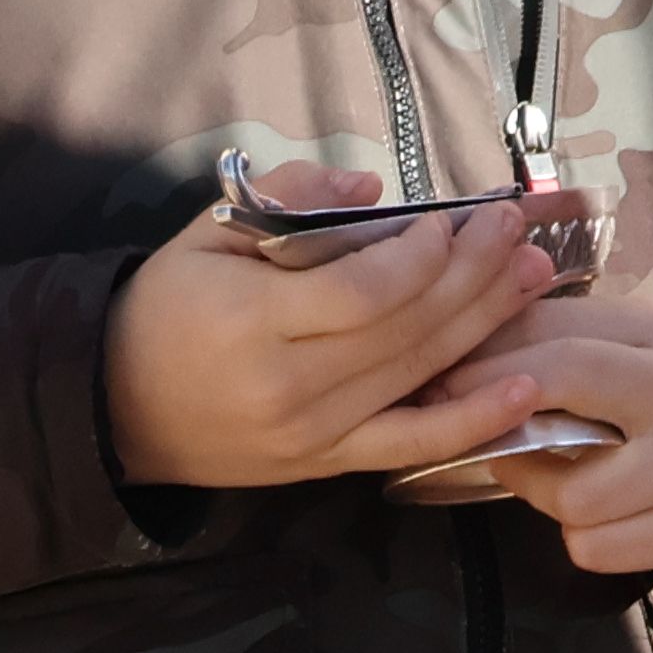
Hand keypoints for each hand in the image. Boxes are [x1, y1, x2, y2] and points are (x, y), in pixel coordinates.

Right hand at [104, 167, 566, 489]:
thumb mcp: (206, 234)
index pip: (362, 292)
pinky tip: (525, 388)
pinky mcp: (329, 463)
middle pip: (404, 329)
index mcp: (251, 320)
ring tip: (533, 278)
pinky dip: (474, 420)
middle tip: (517, 232)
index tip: (450, 221)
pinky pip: (413, 444)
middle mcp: (290, 383)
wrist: (118, 407)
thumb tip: (370, 190)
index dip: (419, 258)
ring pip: (418, 376)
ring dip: (484, 325)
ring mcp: (316, 432)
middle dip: (470, 275)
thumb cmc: (165, 309)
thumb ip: (286, 200)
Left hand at [430, 298, 652, 573]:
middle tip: (479, 438)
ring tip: (550, 475)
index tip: (439, 388)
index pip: (559, 355)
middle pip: (564, 433)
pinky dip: (580, 537)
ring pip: (575, 504)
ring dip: (543, 494)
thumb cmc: (645, 387)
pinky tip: (595, 512)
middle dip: (505, 438)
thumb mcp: (605, 339)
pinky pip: (598, 549)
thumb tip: (447, 353)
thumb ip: (536, 335)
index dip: (488, 375)